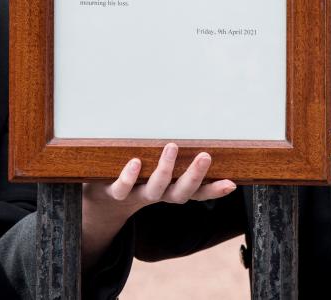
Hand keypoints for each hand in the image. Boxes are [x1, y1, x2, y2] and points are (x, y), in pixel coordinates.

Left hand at [80, 143, 236, 267]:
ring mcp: (135, 195)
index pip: (196, 193)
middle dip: (194, 176)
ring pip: (154, 189)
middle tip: (205, 156)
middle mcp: (156, 195)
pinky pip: (122, 187)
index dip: (213, 190)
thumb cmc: (134, 179)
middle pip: (179, 193)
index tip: (232, 183)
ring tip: (172, 146)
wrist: (99, 202)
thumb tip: (195, 128)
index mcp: (169, 190)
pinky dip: (129, 176)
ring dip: (165, 170)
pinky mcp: (113, 192)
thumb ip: (173, 156)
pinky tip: (135, 162)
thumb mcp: (155, 170)